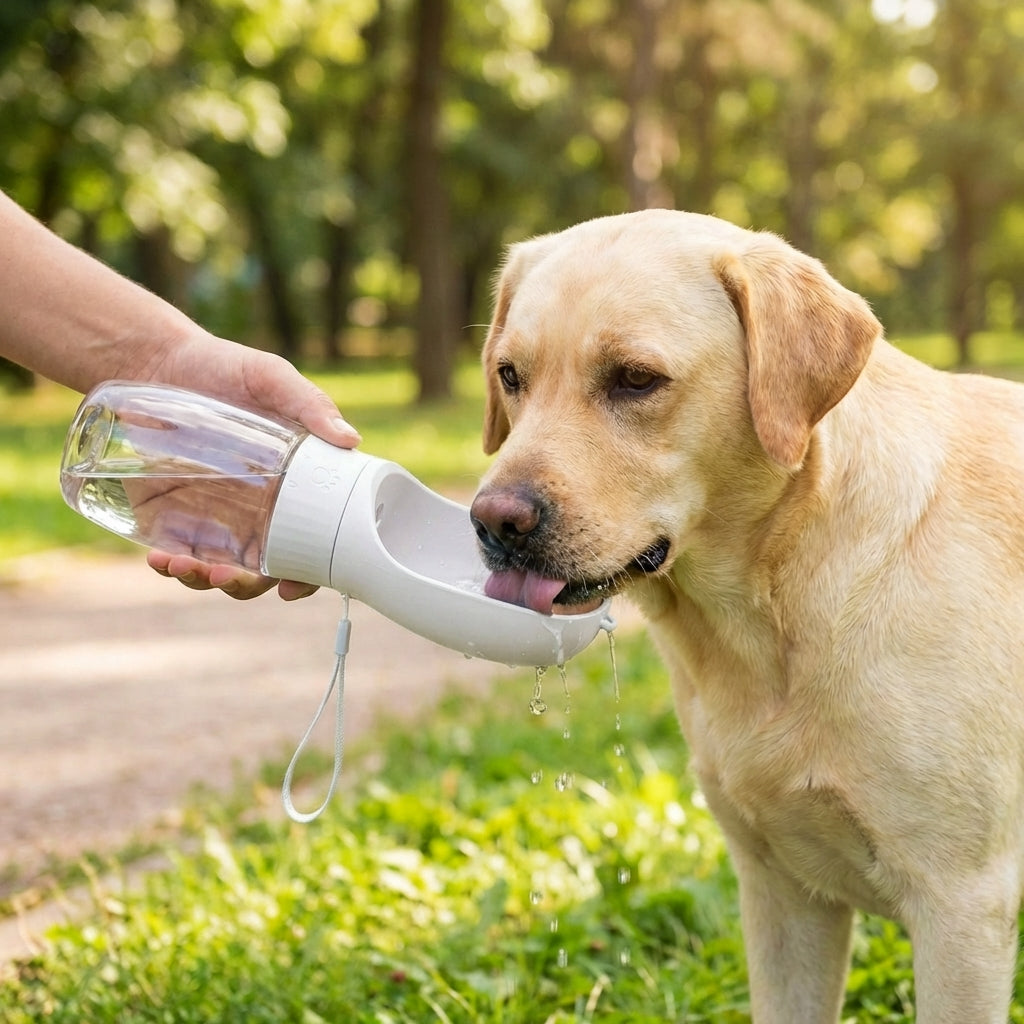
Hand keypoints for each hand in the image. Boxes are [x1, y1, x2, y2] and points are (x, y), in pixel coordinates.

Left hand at [139, 335, 359, 600]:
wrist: (155, 359)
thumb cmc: (223, 366)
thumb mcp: (270, 377)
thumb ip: (309, 404)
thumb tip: (351, 440)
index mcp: (297, 485)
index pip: (314, 541)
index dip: (308, 574)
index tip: (288, 588)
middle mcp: (261, 510)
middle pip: (266, 569)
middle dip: (246, 585)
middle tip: (226, 575)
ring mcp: (216, 516)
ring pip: (222, 568)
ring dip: (206, 579)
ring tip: (184, 566)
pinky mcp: (174, 515)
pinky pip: (180, 554)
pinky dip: (172, 566)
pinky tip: (162, 559)